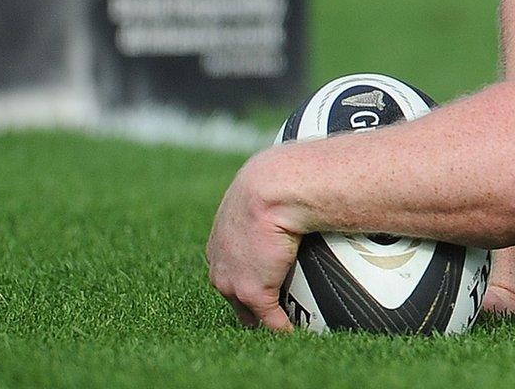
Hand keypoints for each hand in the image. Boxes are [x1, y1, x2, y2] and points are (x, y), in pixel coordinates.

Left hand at [205, 156, 301, 330]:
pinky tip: (295, 332)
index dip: (243, 277)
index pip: (227, 269)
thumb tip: (289, 185)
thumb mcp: (261, 190)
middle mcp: (219, 266)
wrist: (272, 189)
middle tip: (270, 308)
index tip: (261, 280)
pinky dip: (283, 328)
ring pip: (246, 311)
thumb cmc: (274, 181)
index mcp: (219, 243)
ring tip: (282, 322)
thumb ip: (268, 199)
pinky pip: (271, 320)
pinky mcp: (255, 293)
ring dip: (263, 318)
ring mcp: (234, 282)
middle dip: (247, 304)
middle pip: (232, 295)